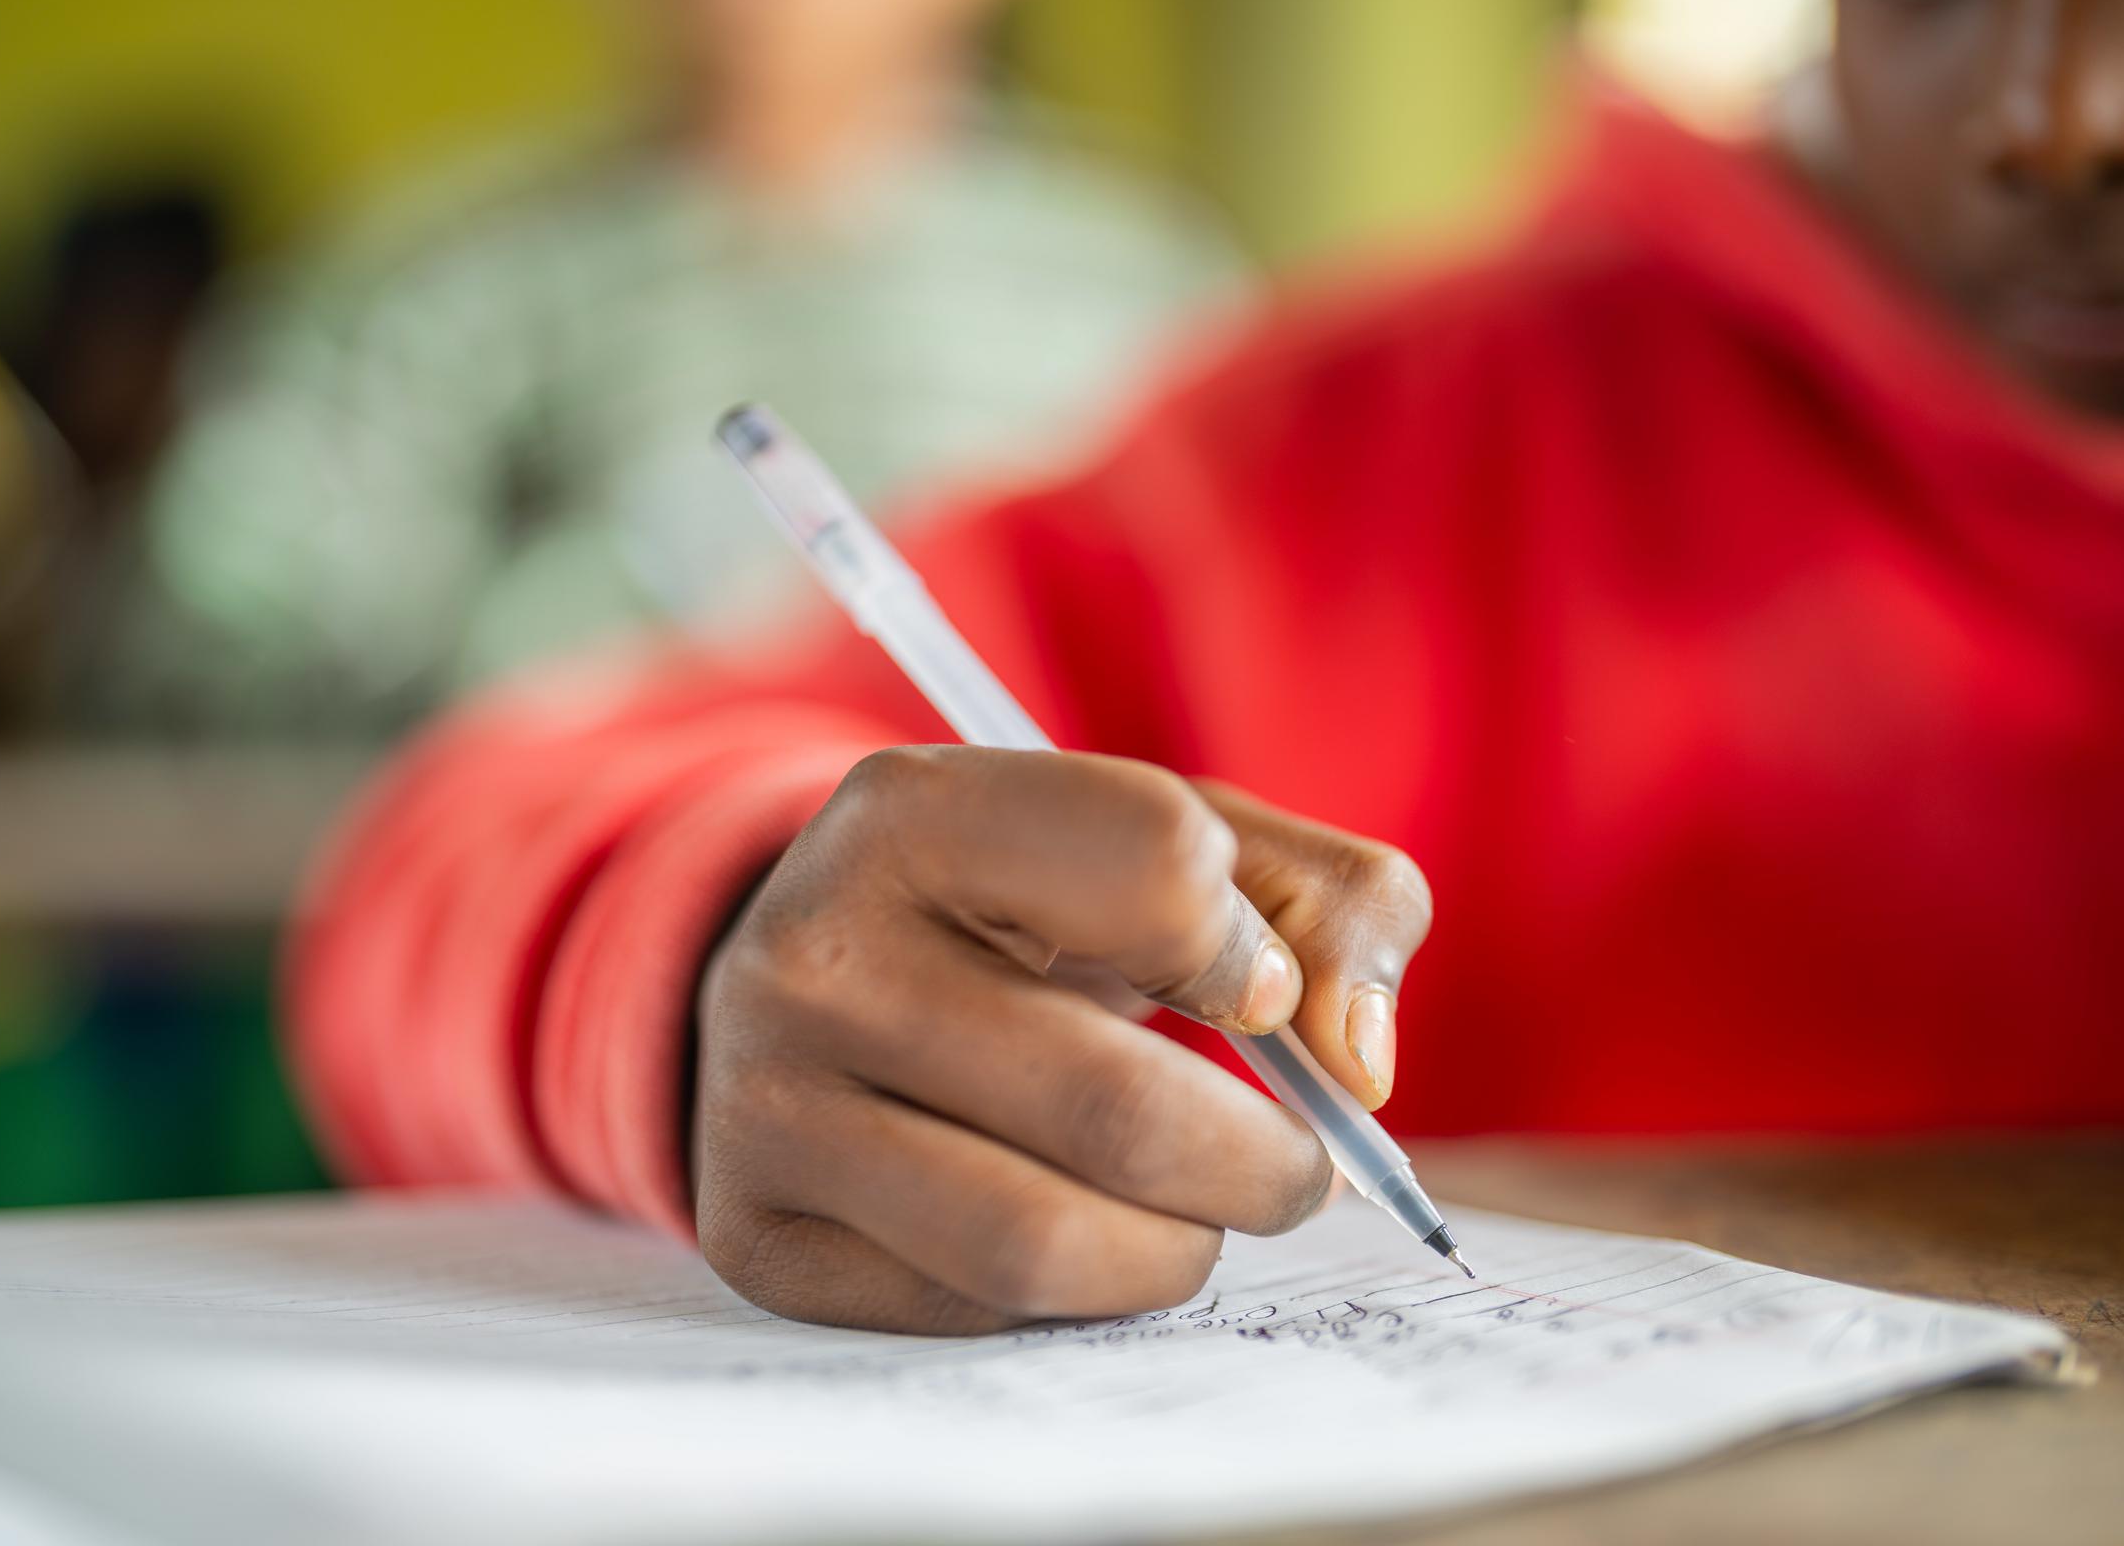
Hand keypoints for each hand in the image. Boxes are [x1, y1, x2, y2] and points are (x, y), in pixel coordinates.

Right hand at [691, 746, 1432, 1333]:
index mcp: (919, 811)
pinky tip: (1074, 1230)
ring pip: (1042, 1243)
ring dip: (1177, 1252)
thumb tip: (1359, 1066)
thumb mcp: (1171, 842)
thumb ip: (1323, 903)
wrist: (815, 982)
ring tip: (1196, 1212)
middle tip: (1293, 1166)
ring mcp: (767, 1106)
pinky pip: (976, 1312)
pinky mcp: (764, 1240)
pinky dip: (1074, 1295)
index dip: (1255, 954)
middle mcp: (815, 953)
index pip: (1160, 866)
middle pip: (1118, 1110)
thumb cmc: (1031, 908)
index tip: (1257, 996)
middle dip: (1263, 1166)